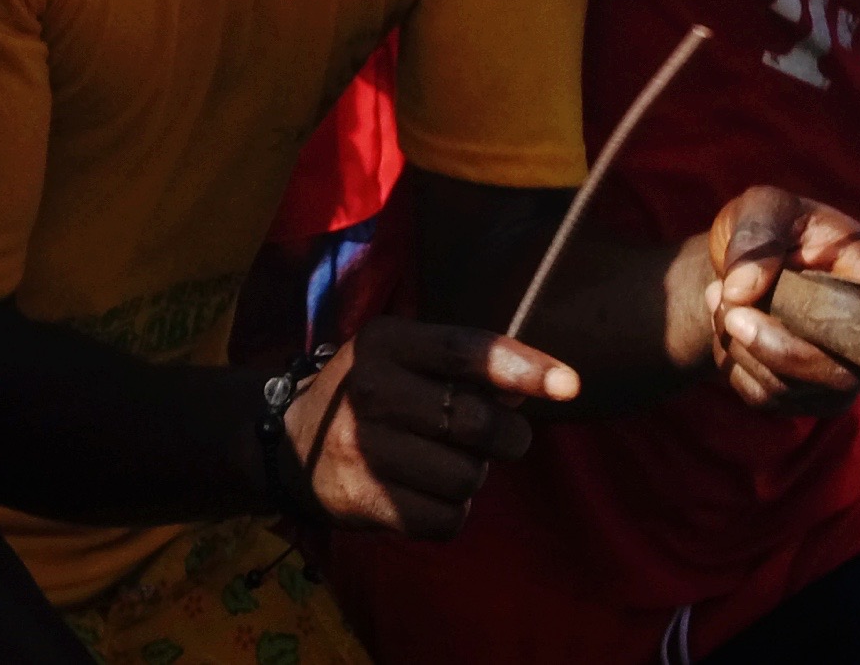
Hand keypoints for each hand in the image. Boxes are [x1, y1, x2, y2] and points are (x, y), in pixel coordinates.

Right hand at [281, 319, 578, 538]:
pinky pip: (448, 517)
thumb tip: (540, 384)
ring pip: (469, 476)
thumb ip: (464, 363)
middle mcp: (371, 390)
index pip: (466, 351)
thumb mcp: (402, 356)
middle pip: (479, 422)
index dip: (523, 366)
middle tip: (490, 436)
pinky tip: (420, 490)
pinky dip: (449, 510)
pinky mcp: (366, 501)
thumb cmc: (369, 393)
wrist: (289, 445)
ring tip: (437, 462)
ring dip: (470, 476)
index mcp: (385, 342)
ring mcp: (365, 448)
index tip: (570, 385)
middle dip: (504, 435)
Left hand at [703, 187, 859, 410]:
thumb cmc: (767, 227)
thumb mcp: (762, 206)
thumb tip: (743, 291)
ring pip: (794, 390)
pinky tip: (727, 329)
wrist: (741, 262)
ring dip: (742, 350)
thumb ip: (757, 234)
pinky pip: (767, 399)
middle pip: (836, 375)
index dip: (836, 328)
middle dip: (770, 344)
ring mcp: (840, 371)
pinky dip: (735, 367)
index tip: (771, 301)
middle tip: (725, 303)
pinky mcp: (806, 393)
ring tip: (718, 300)